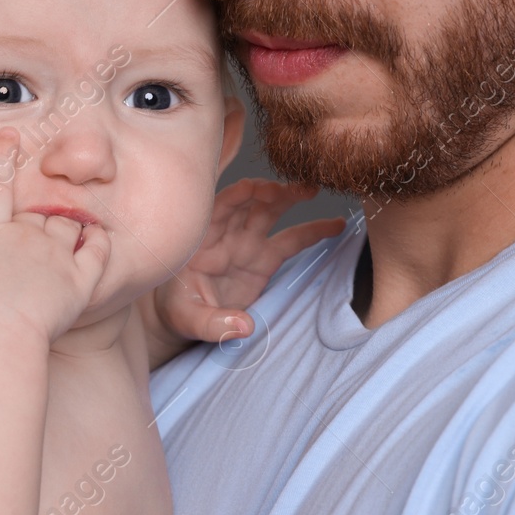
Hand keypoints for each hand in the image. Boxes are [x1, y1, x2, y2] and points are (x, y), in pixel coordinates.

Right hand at [0, 128, 111, 342]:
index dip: (0, 158)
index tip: (9, 135)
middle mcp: (22, 236)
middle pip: (39, 213)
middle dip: (40, 220)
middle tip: (40, 233)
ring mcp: (54, 254)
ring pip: (69, 227)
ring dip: (71, 232)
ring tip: (70, 241)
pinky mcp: (80, 277)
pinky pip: (98, 252)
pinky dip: (100, 246)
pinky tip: (100, 244)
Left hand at [152, 179, 344, 345]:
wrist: (182, 319)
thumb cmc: (178, 311)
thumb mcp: (188, 319)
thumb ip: (214, 324)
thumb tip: (245, 327)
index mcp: (204, 238)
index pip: (221, 206)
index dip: (240, 194)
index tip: (259, 188)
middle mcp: (227, 234)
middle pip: (251, 203)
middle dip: (273, 192)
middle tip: (296, 187)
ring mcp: (247, 245)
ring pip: (272, 213)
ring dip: (291, 198)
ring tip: (315, 189)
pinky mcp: (264, 260)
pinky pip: (291, 240)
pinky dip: (313, 232)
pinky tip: (336, 224)